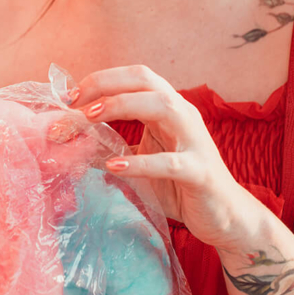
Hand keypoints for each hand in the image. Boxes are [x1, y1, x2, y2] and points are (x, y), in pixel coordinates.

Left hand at [70, 65, 261, 249]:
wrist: (224, 216)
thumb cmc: (178, 185)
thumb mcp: (140, 161)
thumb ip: (113, 148)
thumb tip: (71, 144)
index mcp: (168, 108)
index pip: (134, 77)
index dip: (101, 80)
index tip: (69, 96)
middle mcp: (183, 115)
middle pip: (145, 81)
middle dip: (106, 85)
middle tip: (73, 103)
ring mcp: (195, 141)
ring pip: (163, 106)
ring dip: (122, 106)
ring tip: (90, 118)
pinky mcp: (201, 172)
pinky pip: (170, 163)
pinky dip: (140, 163)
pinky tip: (114, 167)